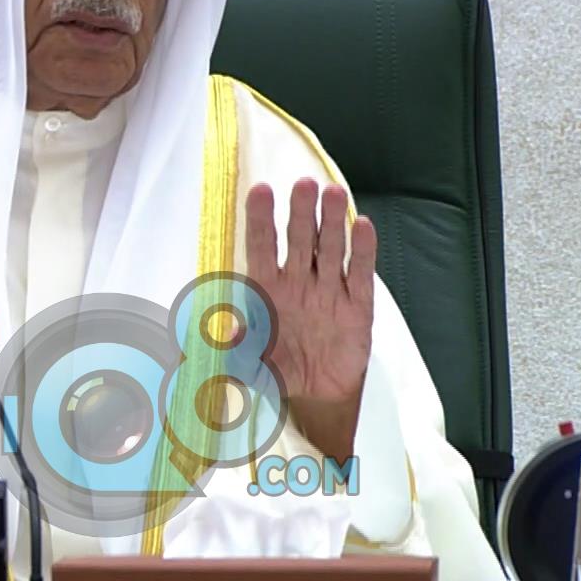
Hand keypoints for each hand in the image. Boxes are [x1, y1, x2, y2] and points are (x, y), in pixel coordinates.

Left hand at [244, 178, 375, 456]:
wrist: (314, 397)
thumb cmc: (275, 370)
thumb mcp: (245, 364)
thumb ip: (231, 349)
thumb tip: (218, 330)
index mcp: (267, 289)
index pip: (262, 247)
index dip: (261, 220)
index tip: (260, 190)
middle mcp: (298, 282)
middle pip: (300, 240)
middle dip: (300, 212)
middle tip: (303, 183)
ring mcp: (329, 291)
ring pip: (330, 250)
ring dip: (332, 222)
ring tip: (333, 193)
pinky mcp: (357, 308)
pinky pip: (360, 276)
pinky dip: (362, 252)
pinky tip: (362, 225)